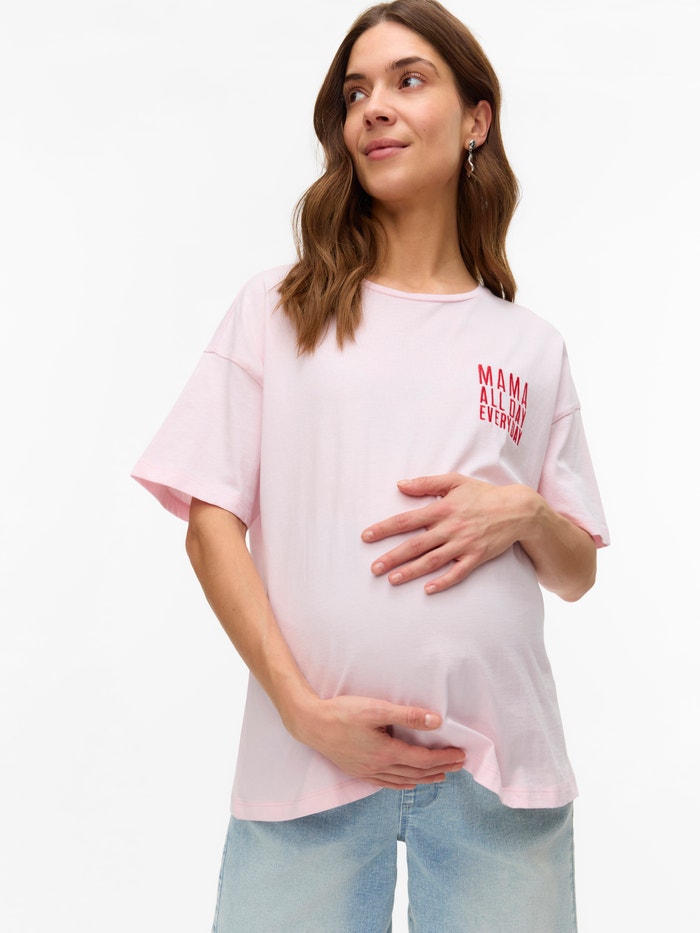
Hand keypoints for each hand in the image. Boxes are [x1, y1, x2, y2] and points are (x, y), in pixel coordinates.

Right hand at [290, 695, 465, 789]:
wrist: (310, 723)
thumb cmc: (342, 713)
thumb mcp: (377, 709)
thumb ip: (407, 716)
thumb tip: (435, 721)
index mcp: (386, 752)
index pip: (423, 760)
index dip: (444, 758)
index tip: (460, 755)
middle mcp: (378, 767)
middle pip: (416, 772)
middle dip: (440, 769)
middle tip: (458, 765)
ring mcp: (367, 772)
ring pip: (403, 780)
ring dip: (424, 779)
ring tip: (441, 777)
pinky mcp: (357, 771)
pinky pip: (386, 784)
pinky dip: (402, 784)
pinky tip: (407, 783)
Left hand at [361, 472, 531, 593]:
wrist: (517, 509)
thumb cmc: (483, 494)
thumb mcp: (455, 481)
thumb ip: (426, 483)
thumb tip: (400, 484)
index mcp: (442, 509)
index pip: (407, 520)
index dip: (385, 528)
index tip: (367, 537)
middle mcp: (450, 528)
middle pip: (416, 545)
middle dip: (393, 556)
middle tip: (374, 568)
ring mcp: (464, 544)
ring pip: (433, 561)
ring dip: (411, 571)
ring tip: (392, 580)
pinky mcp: (477, 557)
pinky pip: (458, 572)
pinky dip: (443, 581)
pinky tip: (428, 589)